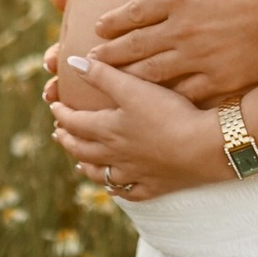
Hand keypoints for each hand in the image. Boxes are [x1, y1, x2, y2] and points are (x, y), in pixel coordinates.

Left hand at [47, 49, 227, 201]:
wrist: (202, 148)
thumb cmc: (168, 114)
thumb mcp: (133, 88)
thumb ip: (103, 75)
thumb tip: (73, 64)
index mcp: (108, 129)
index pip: (75, 122)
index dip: (62, 113)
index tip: (55, 106)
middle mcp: (116, 155)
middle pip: (83, 150)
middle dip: (68, 140)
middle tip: (59, 133)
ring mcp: (135, 173)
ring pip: (102, 174)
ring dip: (87, 167)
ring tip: (79, 163)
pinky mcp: (155, 186)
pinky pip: (130, 192)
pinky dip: (118, 190)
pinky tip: (115, 188)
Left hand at [91, 0, 257, 103]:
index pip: (136, 10)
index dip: (115, 20)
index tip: (99, 28)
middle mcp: (183, 31)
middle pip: (136, 45)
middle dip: (111, 54)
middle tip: (90, 62)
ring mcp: (200, 59)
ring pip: (154, 73)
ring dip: (129, 78)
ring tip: (111, 84)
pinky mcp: (222, 80)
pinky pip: (185, 93)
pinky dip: (167, 98)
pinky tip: (158, 104)